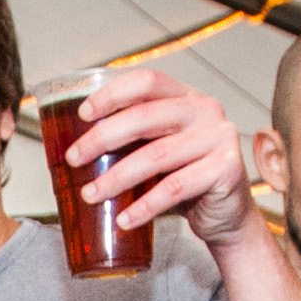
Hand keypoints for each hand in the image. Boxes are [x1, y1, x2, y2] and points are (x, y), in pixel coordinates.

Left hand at [60, 66, 258, 248]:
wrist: (227, 216)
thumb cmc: (186, 182)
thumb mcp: (158, 154)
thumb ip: (133, 142)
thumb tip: (78, 150)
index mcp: (186, 98)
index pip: (147, 81)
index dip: (112, 94)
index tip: (83, 115)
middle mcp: (205, 110)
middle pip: (145, 117)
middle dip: (102, 138)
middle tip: (74, 159)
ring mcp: (218, 137)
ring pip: (156, 155)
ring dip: (116, 178)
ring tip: (90, 195)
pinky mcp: (226, 169)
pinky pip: (174, 188)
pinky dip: (144, 206)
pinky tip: (124, 219)